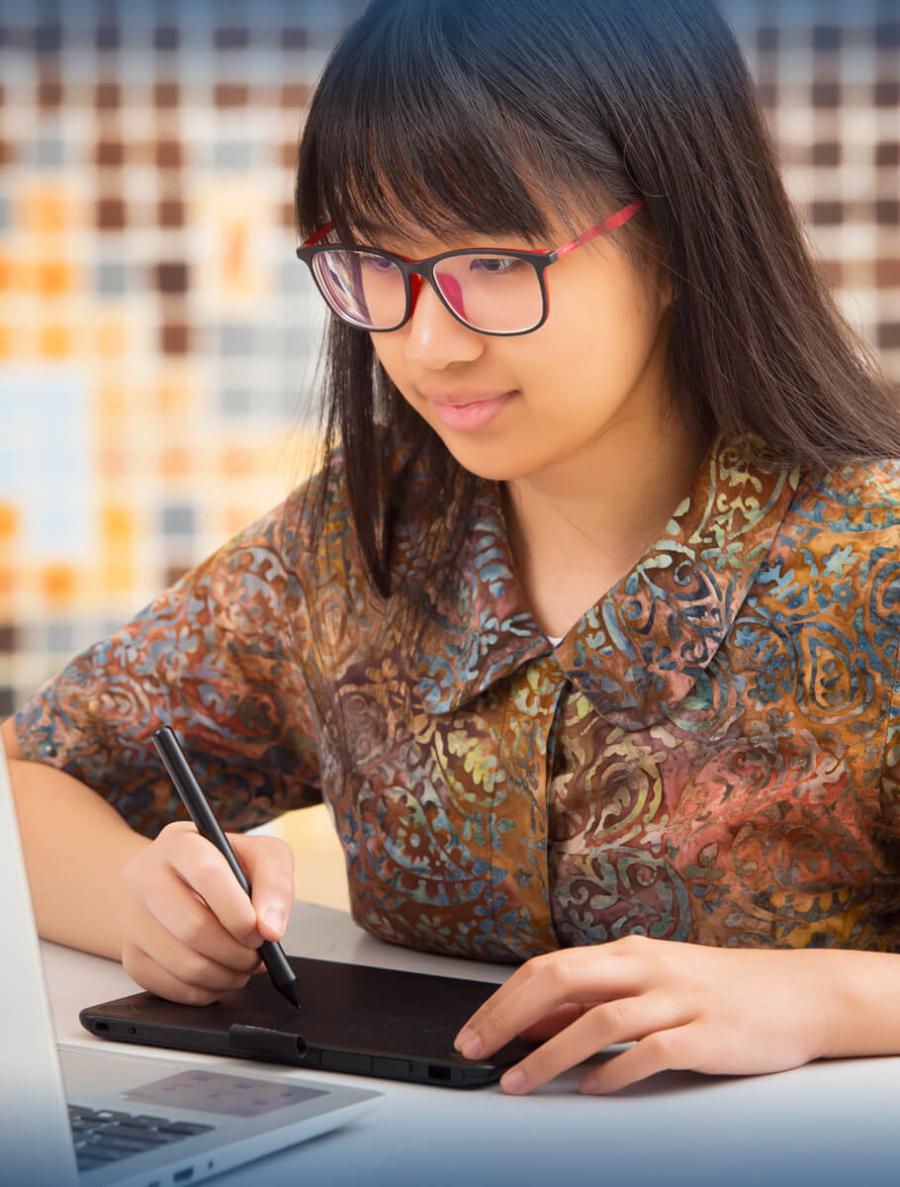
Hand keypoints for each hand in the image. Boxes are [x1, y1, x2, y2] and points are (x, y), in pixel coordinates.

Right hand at [120, 821, 294, 1005]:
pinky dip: (204, 991)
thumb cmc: (226, 867)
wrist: (181, 883)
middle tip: (256, 956)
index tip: (261, 932)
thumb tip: (271, 929)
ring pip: (182, 964)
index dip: (238, 911)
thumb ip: (275, 883)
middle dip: (236, 951)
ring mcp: (131, 918)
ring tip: (242, 966)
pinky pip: (169, 988)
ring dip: (225, 975)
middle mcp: (144, 876)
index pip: (207, 875)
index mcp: (179, 842)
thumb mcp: (261, 856)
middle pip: (192, 927)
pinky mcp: (130, 955)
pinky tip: (220, 975)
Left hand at [453, 934, 837, 1094]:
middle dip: (508, 1016)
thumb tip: (527, 1019)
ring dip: (550, 1053)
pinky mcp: (707, 1034)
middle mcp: (647, 968)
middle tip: (475, 1050)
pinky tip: (591, 1089)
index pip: (548, 968)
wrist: (796, 994)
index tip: (471, 1033)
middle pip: (561, 979)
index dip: (503, 1000)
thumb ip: (591, 998)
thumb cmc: (713, 990)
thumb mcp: (648, 982)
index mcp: (627, 953)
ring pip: (599, 1019)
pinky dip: (614, 1072)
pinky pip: (651, 1052)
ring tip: (518, 1082)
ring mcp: (678, 999)